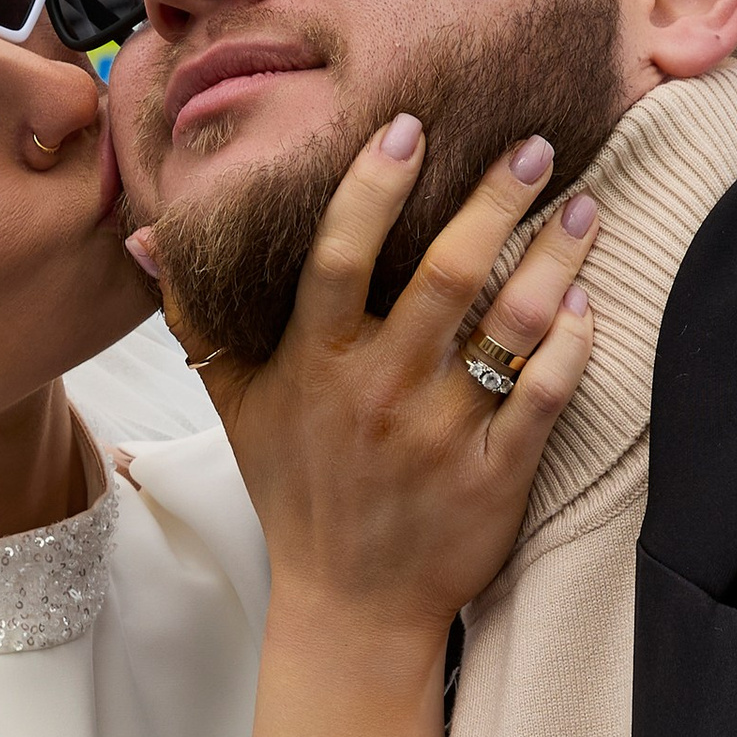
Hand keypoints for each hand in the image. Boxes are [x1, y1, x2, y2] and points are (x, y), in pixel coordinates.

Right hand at [150, 119, 597, 736]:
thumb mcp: (234, 405)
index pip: (340, 257)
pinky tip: (588, 301)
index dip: (373, 188)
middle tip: (536, 144)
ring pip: (511, 326)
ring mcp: (441, 434)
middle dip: (496, 199)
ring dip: (555, 258)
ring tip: (583, 206)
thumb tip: (148, 238)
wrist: (350, 608)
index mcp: (315, 365)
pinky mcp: (494, 474)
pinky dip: (574, 343)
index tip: (410, 129)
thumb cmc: (296, 493)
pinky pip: (545, 394)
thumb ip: (197, 317)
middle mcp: (378, 392)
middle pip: (446, 275)